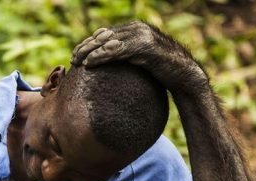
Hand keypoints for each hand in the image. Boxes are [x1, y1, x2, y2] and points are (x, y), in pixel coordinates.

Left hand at [70, 22, 206, 93]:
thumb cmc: (160, 71)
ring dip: (89, 51)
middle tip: (73, 59)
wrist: (183, 75)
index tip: (75, 55)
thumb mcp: (138, 59)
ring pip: (107, 41)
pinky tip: (89, 64)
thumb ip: (124, 55)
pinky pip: (117, 50)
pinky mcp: (144, 46)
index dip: (88, 43)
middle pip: (103, 36)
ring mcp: (141, 35)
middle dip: (85, 47)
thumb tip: (103, 61)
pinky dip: (101, 56)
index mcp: (133, 29)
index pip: (104, 34)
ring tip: (77, 61)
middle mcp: (136, 28)